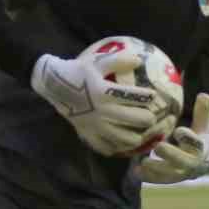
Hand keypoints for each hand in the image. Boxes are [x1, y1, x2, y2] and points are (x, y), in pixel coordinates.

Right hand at [31, 49, 163, 157]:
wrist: (54, 86)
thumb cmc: (78, 72)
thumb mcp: (97, 62)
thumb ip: (119, 60)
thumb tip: (139, 60)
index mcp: (105, 93)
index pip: (136, 97)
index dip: (150, 96)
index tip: (154, 95)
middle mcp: (103, 112)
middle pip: (138, 120)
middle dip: (150, 118)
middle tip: (151, 115)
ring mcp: (97, 127)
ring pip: (128, 140)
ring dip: (138, 135)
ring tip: (140, 131)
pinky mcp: (89, 136)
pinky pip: (109, 148)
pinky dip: (118, 146)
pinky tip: (122, 140)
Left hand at [139, 93, 208, 184]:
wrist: (199, 163)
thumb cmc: (198, 139)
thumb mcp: (203, 125)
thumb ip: (202, 112)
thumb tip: (203, 95)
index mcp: (202, 148)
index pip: (198, 145)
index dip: (189, 139)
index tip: (178, 131)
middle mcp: (193, 164)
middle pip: (184, 162)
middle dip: (172, 155)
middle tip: (158, 147)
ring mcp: (181, 174)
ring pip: (171, 174)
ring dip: (157, 169)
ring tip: (144, 161)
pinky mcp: (170, 180)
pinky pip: (159, 180)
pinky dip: (148, 177)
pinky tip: (137, 172)